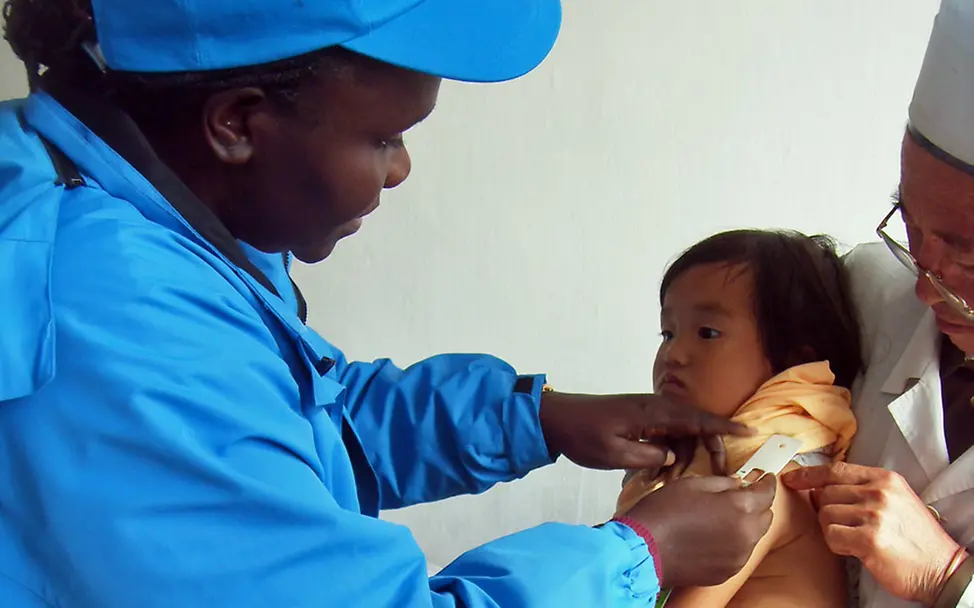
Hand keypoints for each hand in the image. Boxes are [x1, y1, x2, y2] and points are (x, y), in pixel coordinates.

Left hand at [538, 391, 753, 472]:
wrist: (557, 420)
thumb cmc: (583, 435)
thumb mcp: (615, 453)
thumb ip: (649, 456)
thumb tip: (674, 456)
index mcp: (652, 412)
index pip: (696, 418)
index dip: (724, 426)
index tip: (749, 431)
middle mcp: (654, 408)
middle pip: (695, 426)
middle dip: (706, 450)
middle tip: (714, 475)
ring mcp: (647, 414)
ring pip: (681, 434)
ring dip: (682, 457)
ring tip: (666, 480)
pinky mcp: (640, 421)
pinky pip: (665, 435)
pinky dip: (667, 454)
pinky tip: (657, 473)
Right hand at [625, 475, 776, 587]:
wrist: (644, 549)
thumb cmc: (664, 513)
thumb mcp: (693, 484)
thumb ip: (722, 482)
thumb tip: (737, 484)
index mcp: (740, 508)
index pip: (767, 493)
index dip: (767, 483)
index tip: (765, 478)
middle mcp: (746, 535)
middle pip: (766, 516)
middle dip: (757, 504)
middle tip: (740, 496)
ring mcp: (738, 557)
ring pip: (754, 535)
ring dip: (745, 524)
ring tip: (721, 517)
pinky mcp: (727, 571)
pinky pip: (740, 552)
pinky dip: (733, 542)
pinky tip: (713, 536)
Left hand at [782, 463, 966, 603]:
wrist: (941, 569)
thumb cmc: (914, 538)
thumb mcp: (894, 501)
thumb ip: (861, 489)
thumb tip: (817, 489)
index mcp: (885, 478)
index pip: (834, 469)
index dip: (808, 475)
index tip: (791, 479)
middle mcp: (879, 492)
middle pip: (825, 493)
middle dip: (827, 512)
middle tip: (846, 527)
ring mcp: (875, 514)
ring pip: (825, 515)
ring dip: (833, 531)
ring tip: (856, 539)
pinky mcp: (870, 538)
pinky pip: (831, 535)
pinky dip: (837, 545)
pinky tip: (855, 549)